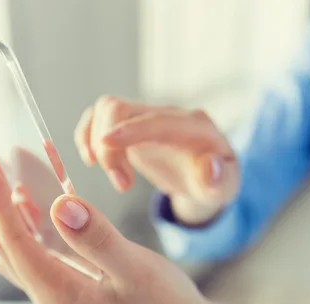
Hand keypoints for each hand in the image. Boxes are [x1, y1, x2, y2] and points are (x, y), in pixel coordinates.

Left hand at [0, 159, 208, 303]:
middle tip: (0, 164)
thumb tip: (59, 205)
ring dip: (15, 215)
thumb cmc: (165, 301)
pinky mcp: (71, 290)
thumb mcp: (135, 266)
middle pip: (9, 247)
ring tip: (17, 178)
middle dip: (0, 204)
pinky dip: (36, 226)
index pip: (16, 243)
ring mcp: (60, 298)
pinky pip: (42, 254)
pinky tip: (47, 203)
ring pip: (22, 251)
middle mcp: (52, 301)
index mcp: (61, 298)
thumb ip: (96, 237)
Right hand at [74, 96, 239, 224]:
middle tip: (122, 184)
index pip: (158, 120)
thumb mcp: (223, 189)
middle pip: (122, 108)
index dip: (131, 129)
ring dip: (97, 143)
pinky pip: (98, 117)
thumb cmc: (215, 182)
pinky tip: (91, 160)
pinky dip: (86, 135)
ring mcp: (146, 117)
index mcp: (194, 126)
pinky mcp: (129, 125)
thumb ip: (218, 180)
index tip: (105, 144)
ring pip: (106, 109)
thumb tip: (209, 167)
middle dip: (109, 146)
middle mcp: (167, 114)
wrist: (206, 177)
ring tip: (118, 179)